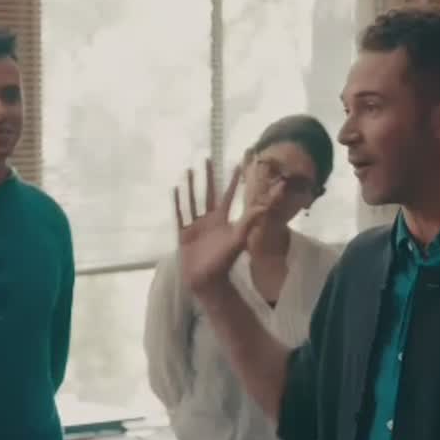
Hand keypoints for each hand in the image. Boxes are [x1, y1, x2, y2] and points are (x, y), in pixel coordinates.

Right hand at [173, 158, 280, 294]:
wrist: (206, 281)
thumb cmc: (223, 263)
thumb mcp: (238, 241)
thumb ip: (248, 223)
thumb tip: (263, 206)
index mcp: (223, 220)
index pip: (228, 195)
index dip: (232, 180)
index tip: (237, 163)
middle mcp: (210, 219)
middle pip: (209, 193)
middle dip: (209, 176)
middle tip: (207, 158)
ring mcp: (196, 225)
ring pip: (193, 200)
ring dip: (191, 186)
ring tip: (189, 170)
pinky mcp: (183, 233)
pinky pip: (180, 214)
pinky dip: (178, 202)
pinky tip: (175, 190)